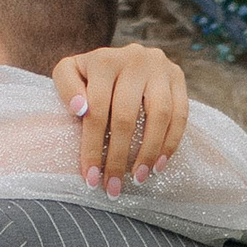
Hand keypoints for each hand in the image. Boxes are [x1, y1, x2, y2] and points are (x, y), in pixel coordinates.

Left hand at [54, 43, 190, 192]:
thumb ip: (66, 86)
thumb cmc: (91, 75)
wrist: (123, 59)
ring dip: (148, 152)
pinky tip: (158, 165)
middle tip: (113, 187)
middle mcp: (134, 59)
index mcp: (103, 60)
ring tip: (138, 178)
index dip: (93, 147)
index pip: (97, 110)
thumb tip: (80, 109)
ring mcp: (160, 67)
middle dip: (119, 157)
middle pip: (126, 116)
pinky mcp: (178, 76)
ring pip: (159, 115)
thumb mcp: (70, 72)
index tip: (91, 178)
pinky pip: (180, 114)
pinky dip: (171, 142)